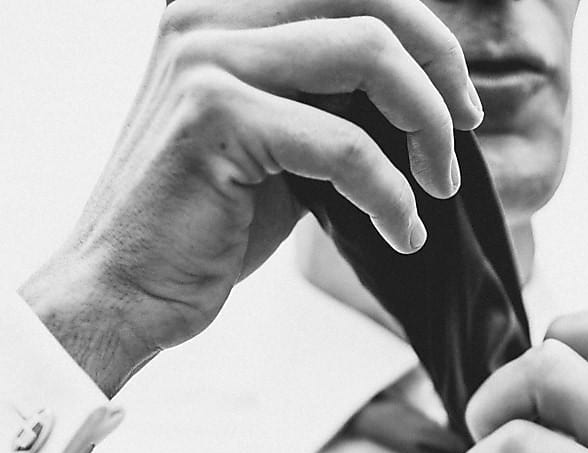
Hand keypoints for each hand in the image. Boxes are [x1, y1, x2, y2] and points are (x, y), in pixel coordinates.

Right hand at [22, 0, 483, 396]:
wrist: (124, 290)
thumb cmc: (206, 222)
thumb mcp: (281, 139)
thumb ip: (333, 96)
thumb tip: (424, 88)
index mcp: (223, 6)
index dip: (423, 31)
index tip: (455, 98)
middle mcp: (207, 12)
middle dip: (439, 65)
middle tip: (463, 130)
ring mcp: (207, 56)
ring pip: (370, 54)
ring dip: (426, 126)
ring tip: (435, 188)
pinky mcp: (216, 116)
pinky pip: (346, 145)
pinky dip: (391, 195)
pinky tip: (402, 233)